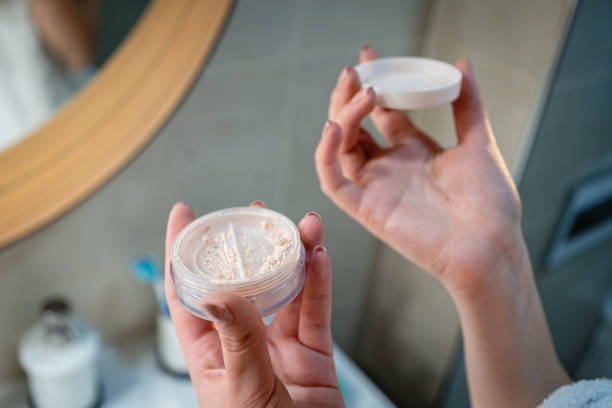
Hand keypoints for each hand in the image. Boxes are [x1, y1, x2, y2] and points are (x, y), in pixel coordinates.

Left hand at [165, 201, 343, 407]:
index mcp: (211, 354)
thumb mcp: (242, 392)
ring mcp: (280, 348)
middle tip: (256, 212)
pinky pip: (317, 312)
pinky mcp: (314, 356)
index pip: (189, 294)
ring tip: (302, 227)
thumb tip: (219, 293)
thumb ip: (237, 341)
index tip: (184, 215)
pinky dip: (320, 284)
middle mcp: (244, 344)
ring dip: (295, 256)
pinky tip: (320, 259)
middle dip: (248, 245)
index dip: (183, 252)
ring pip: (286, 291)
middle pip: (244, 283)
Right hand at [316, 46, 522, 292]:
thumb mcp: (479, 143)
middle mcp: (390, 167)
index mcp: (414, 152)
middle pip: (356, 125)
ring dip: (342, 115)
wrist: (490, 247)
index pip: (382, 112)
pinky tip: (334, 126)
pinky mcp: (365, 209)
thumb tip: (461, 64)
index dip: (373, 84)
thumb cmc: (490, 204)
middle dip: (351, 95)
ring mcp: (375, 187)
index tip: (369, 55)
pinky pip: (333, 180)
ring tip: (359, 89)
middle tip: (357, 68)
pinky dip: (326, 154)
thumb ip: (467, 105)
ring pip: (340, 147)